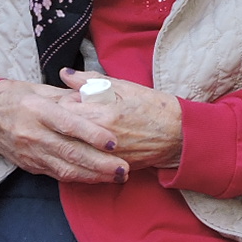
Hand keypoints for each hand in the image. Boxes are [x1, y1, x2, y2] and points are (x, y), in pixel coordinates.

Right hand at [0, 80, 127, 184]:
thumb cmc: (14, 97)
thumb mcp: (39, 89)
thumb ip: (68, 96)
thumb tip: (96, 97)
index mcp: (37, 110)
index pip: (68, 125)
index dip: (92, 135)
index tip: (114, 142)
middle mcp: (33, 134)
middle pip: (70, 153)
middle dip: (100, 164)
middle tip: (124, 169)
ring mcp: (31, 153)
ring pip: (66, 169)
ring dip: (94, 176)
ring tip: (118, 177)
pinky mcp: (30, 165)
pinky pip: (57, 174)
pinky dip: (79, 178)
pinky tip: (97, 179)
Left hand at [57, 69, 183, 167]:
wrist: (178, 134)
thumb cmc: (154, 107)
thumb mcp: (123, 87)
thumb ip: (90, 80)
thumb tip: (66, 74)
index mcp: (102, 116)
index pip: (63, 110)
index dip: (65, 103)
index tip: (74, 100)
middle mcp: (100, 140)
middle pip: (65, 132)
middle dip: (67, 122)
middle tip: (78, 114)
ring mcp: (106, 157)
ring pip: (74, 149)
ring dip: (76, 138)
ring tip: (87, 129)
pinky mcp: (111, 167)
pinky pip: (89, 161)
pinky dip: (88, 151)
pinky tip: (95, 143)